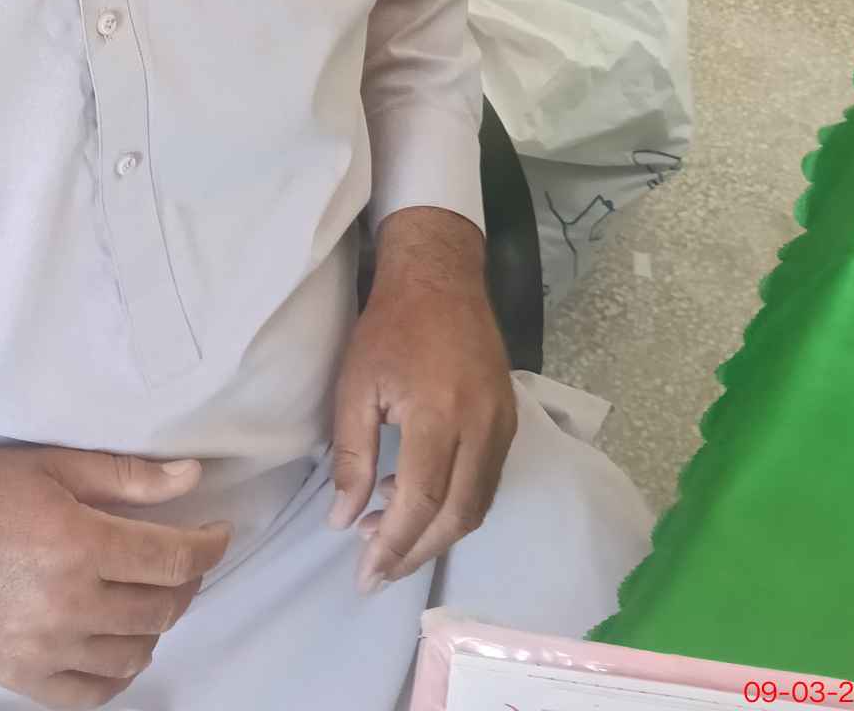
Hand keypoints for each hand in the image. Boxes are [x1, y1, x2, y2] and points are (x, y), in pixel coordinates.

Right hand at [0, 444, 231, 708]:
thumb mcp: (51, 465)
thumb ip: (127, 476)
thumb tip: (192, 475)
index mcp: (77, 544)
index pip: (174, 559)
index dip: (209, 546)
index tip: (218, 533)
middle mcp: (66, 605)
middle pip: (162, 607)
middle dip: (185, 580)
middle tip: (179, 557)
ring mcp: (44, 650)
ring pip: (136, 651)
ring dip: (154, 622)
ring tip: (144, 592)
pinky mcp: (22, 678)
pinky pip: (95, 692)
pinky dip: (118, 670)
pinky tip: (116, 638)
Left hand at [328, 206, 516, 592]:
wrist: (440, 277)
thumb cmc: (389, 326)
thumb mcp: (354, 385)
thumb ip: (350, 456)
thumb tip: (344, 520)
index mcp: (438, 414)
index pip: (422, 502)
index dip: (396, 545)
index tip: (367, 575)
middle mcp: (481, 426)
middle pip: (457, 515)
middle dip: (417, 551)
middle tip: (377, 568)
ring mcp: (502, 424)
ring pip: (478, 504)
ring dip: (437, 531)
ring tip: (388, 533)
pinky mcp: (509, 420)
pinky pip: (487, 481)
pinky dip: (456, 503)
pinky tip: (416, 496)